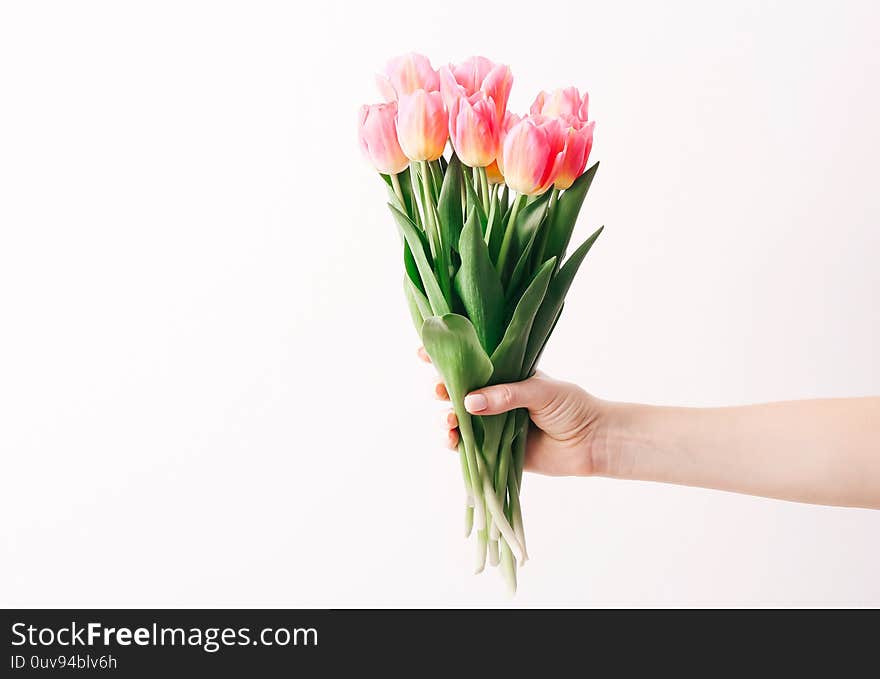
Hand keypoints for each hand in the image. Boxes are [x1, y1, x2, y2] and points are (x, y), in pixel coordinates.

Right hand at [418, 347, 604, 475]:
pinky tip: (451, 441)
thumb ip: (505, 395)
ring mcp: (492, 425)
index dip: (446, 357)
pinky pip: (467, 448)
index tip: (423, 352)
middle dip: (442, 388)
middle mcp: (494, 398)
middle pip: (457, 391)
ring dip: (447, 419)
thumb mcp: (540, 390)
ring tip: (449, 421)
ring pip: (458, 420)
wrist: (591, 442)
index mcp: (504, 376)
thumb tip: (468, 403)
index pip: (471, 363)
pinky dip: (454, 444)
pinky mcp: (494, 451)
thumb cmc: (572, 406)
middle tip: (440, 389)